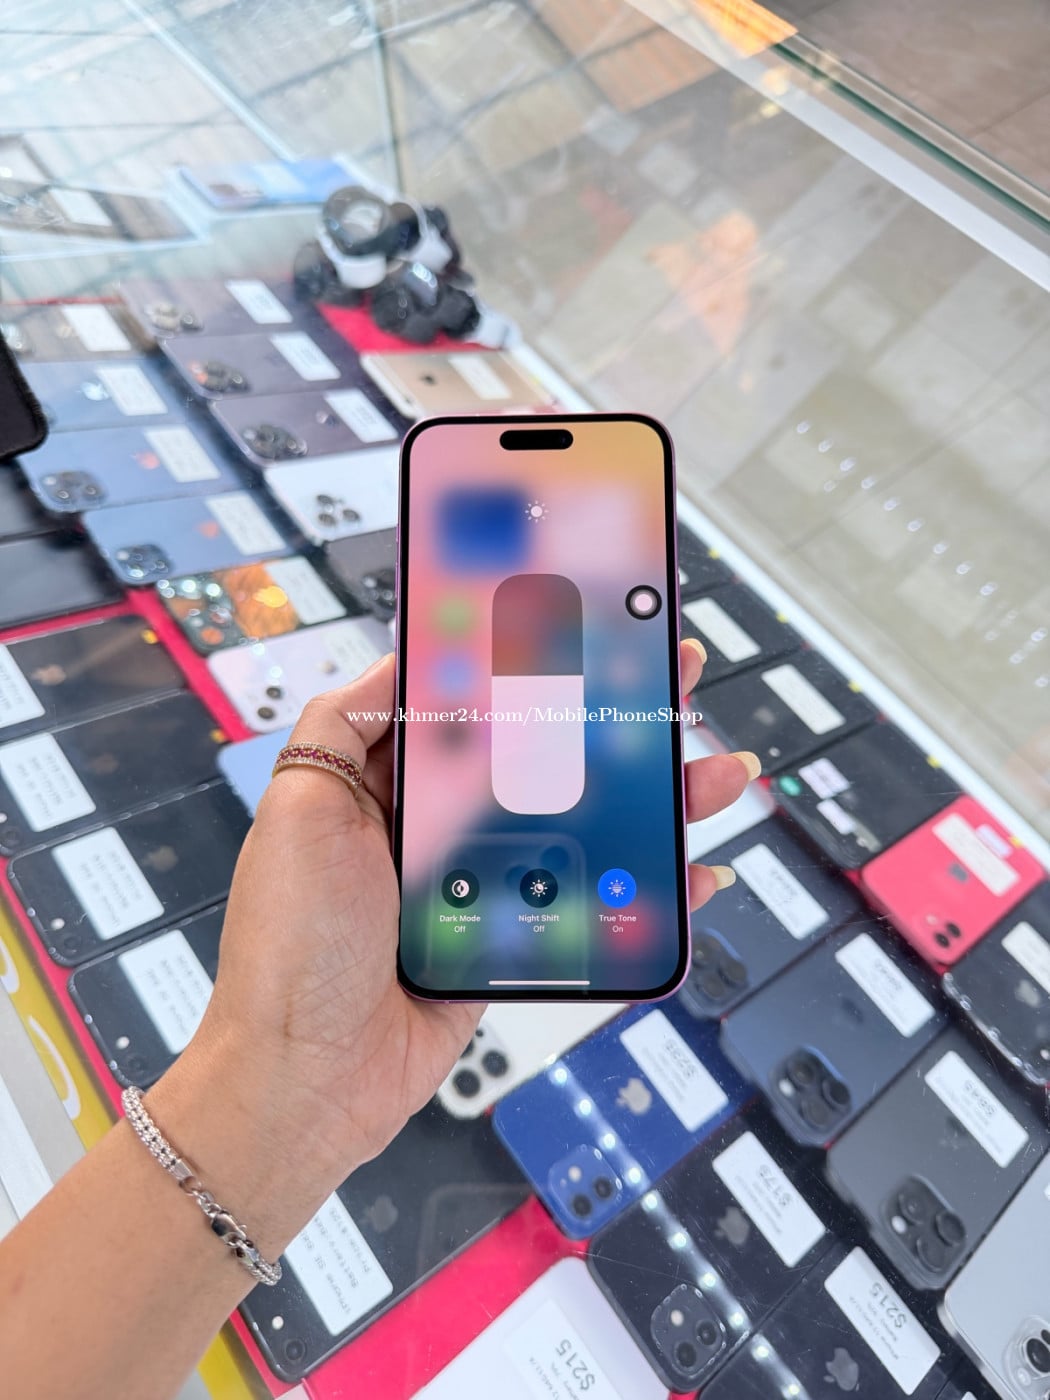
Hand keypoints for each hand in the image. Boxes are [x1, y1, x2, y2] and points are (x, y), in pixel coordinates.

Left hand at [152, 639, 756, 1251]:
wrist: (307, 1079)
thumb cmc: (290, 949)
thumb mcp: (298, 809)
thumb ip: (342, 725)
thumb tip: (399, 657)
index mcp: (384, 780)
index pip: (467, 698)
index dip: (524, 657)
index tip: (581, 620)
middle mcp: (435, 822)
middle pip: (539, 752)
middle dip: (608, 714)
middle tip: (670, 676)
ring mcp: (478, 878)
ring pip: (577, 820)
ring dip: (649, 796)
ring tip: (713, 771)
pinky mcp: (510, 935)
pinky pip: (584, 898)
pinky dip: (642, 886)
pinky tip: (692, 870)